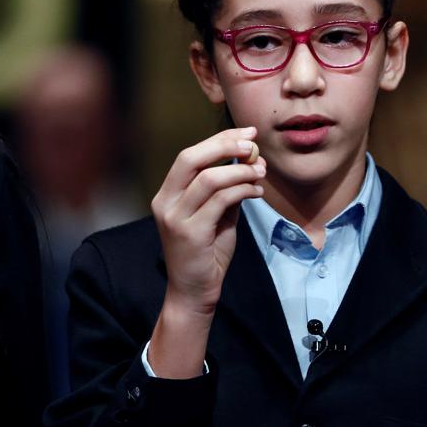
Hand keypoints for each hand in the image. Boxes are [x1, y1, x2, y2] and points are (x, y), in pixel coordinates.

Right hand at [148, 127, 264, 376]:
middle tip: (253, 144)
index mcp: (167, 195)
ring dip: (240, 170)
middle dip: (225, 145)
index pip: (189, 156)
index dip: (218, 140)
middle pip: (191, 158)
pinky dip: (242, 190)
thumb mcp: (218, 216)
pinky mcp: (189, 233)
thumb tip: (249, 161)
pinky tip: (257, 192)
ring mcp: (174, 218)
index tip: (246, 134)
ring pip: (208, 178)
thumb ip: (226, 190)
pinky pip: (220, 201)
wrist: (194, 292)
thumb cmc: (206, 254)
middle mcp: (165, 202)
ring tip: (261, 172)